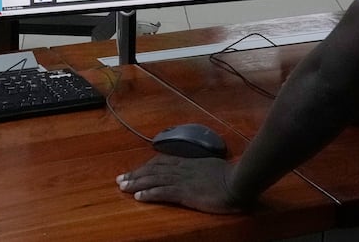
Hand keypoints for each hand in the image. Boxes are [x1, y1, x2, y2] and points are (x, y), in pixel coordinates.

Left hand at [116, 154, 244, 214]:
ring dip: (136, 183)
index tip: (135, 170)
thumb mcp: (213, 168)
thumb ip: (203, 169)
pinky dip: (149, 193)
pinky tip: (138, 197)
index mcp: (188, 163)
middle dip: (135, 174)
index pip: (161, 162)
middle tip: (120, 179)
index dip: (146, 166)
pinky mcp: (184, 192)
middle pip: (152, 169)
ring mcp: (182, 180)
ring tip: (123, 187)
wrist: (238, 181)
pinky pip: (162, 192)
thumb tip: (201, 172)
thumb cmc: (231, 176)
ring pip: (153, 179)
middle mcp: (181, 169)